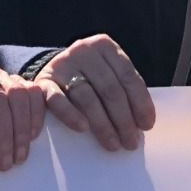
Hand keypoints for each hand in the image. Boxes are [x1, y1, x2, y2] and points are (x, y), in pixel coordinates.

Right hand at [35, 34, 155, 151]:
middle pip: (109, 89)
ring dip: (103, 124)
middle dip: (123, 119)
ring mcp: (61, 65)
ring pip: (87, 97)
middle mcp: (83, 50)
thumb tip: (143, 123)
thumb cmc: (88, 77)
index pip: (128, 76)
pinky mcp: (43, 82)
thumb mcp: (107, 72)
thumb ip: (123, 88)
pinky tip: (83, 129)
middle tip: (131, 142)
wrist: (50, 70)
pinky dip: (71, 115)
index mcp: (105, 46)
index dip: (140, 102)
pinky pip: (57, 100)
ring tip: (113, 144)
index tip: (147, 125)